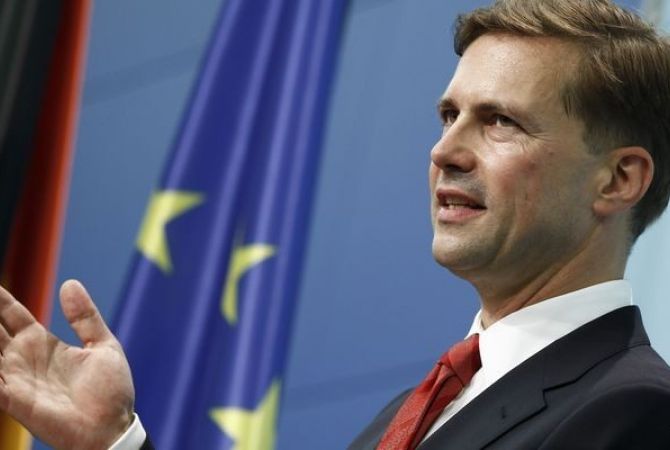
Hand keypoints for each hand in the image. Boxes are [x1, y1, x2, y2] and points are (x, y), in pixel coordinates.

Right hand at [0, 280, 134, 449]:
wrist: (113, 426)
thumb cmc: (110, 391)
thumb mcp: (102, 345)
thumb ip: (84, 317)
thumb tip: (70, 283)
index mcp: (43, 344)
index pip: (12, 316)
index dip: (0, 300)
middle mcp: (24, 360)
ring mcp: (17, 379)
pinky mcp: (15, 400)